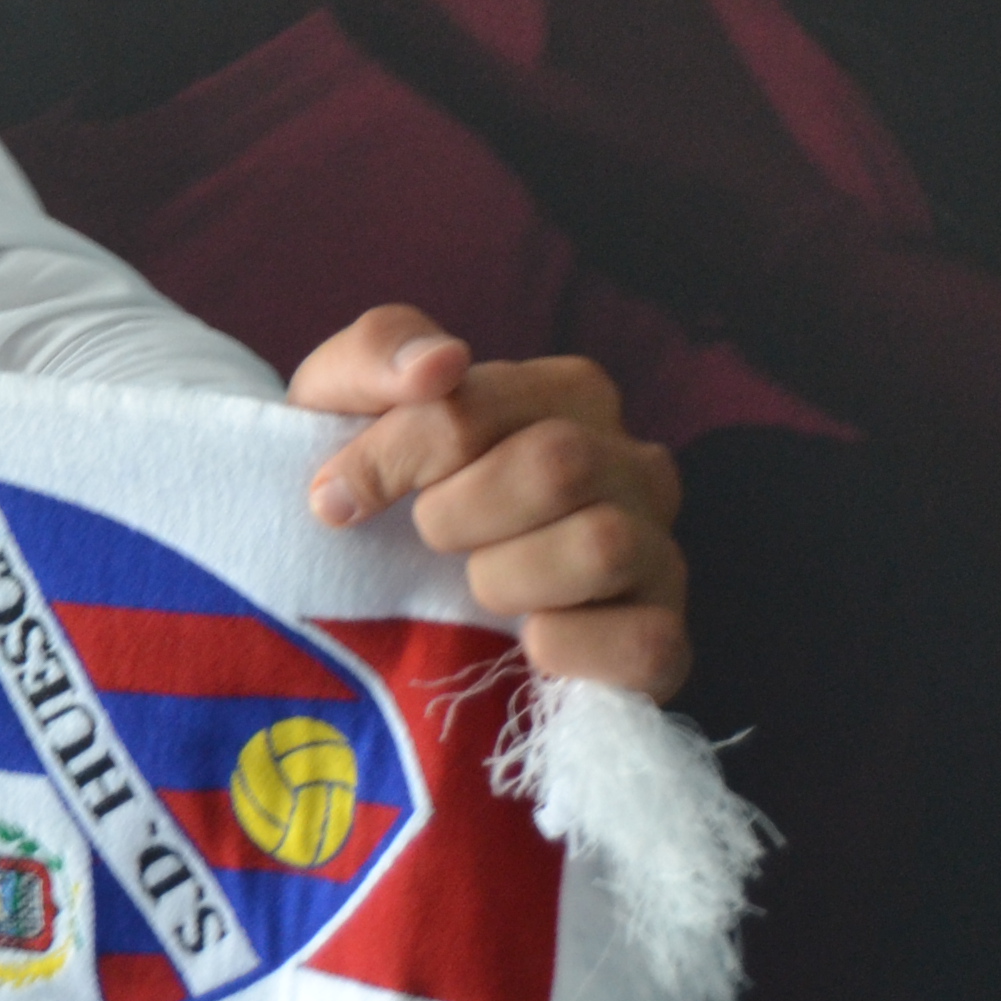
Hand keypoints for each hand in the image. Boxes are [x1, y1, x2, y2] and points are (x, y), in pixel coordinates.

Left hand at [294, 306, 689, 695]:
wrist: (386, 608)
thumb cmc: (384, 489)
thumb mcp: (345, 406)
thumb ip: (380, 353)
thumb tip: (440, 361)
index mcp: (571, 393)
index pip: (477, 407)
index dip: (395, 455)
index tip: (337, 497)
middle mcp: (635, 465)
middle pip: (556, 465)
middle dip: (456, 515)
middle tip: (428, 541)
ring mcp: (659, 555)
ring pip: (603, 545)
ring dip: (505, 578)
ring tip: (477, 588)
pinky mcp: (662, 642)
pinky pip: (645, 641)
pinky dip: (567, 647)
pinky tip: (526, 645)